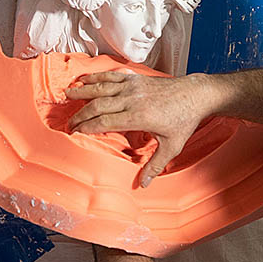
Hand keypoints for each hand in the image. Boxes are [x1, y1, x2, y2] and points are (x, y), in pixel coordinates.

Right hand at [66, 70, 216, 187]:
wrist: (196, 95)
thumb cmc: (184, 120)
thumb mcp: (172, 146)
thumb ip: (155, 165)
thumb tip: (143, 185)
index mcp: (138, 116)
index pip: (104, 122)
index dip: (87, 128)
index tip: (74, 133)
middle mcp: (132, 99)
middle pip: (98, 105)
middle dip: (80, 114)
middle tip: (68, 123)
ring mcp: (133, 86)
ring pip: (101, 87)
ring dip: (82, 91)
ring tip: (66, 94)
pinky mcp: (136, 79)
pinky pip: (111, 76)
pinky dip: (95, 77)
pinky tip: (84, 79)